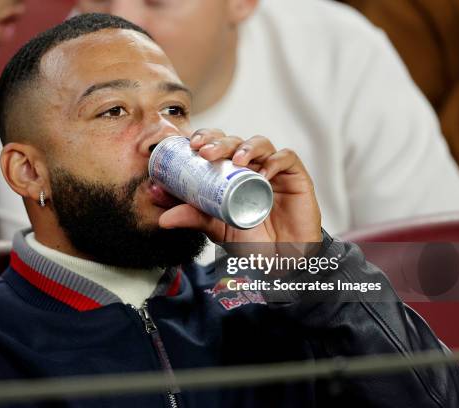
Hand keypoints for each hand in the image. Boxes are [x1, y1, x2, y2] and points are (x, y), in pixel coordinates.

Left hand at [158, 129, 321, 243]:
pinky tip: (262, 173)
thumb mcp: (216, 228)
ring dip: (246, 147)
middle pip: (235, 141)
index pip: (218, 145)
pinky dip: (274, 161)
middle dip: (219, 141)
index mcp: (231, 172)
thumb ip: (193, 219)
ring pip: (260, 143)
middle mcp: (251, 166)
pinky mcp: (296, 177)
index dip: (205, 138)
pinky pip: (286, 158)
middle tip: (206, 151)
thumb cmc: (251, 240)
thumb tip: (163, 218)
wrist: (282, 260)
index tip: (191, 144)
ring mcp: (274, 170)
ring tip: (236, 160)